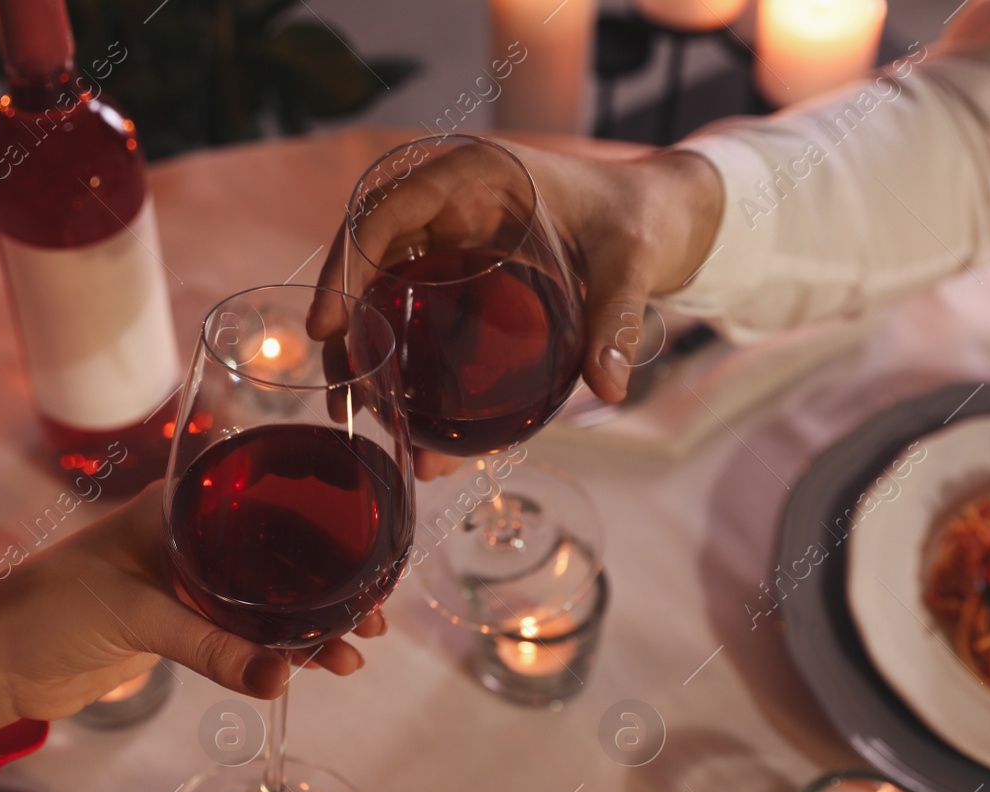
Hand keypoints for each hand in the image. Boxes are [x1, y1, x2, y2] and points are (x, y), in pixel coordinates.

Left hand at [0, 487, 385, 744]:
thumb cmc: (48, 610)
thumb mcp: (137, 618)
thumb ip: (211, 648)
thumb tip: (281, 680)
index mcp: (181, 508)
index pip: (270, 502)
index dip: (324, 530)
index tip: (367, 562)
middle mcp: (192, 538)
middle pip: (280, 555)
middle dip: (329, 588)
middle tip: (371, 621)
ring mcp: (189, 583)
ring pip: (268, 599)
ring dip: (308, 627)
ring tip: (349, 656)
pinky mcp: (181, 625)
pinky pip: (245, 633)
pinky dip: (277, 651)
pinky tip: (307, 667)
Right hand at [308, 140, 722, 415]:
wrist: (662, 216)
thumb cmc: (643, 217)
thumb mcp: (633, 261)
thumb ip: (616, 318)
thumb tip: (609, 389)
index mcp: (474, 175)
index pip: (383, 213)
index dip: (345, 267)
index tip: (328, 327)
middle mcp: (449, 203)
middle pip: (368, 260)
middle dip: (346, 329)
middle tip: (339, 395)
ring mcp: (451, 240)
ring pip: (385, 293)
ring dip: (367, 353)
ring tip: (360, 417)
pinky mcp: (462, 275)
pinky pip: (418, 314)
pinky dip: (406, 360)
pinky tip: (407, 417)